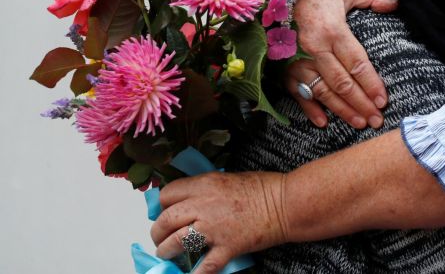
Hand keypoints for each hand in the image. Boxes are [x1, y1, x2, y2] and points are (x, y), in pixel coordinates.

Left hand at [151, 171, 287, 272]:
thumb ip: (206, 189)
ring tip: (168, 254)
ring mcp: (214, 228)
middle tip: (161, 236)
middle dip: (158, 231)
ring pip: (176, 242)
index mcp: (205, 184)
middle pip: (166, 220)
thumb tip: (190, 201)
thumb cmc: (264, 188)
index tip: (165, 211)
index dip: (162, 205)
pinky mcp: (227, 247)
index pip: (167, 194)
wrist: (286, 203)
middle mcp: (204, 205)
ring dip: (167, 250)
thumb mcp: (228, 179)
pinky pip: (204, 266)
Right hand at [287, 0, 397, 128]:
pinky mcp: (285, 66)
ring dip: (341, 110)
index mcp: (332, 30)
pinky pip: (297, 92)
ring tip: (359, 123)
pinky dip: (309, 109)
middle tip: (377, 120)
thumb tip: (395, 4)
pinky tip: (323, 123)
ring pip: (323, 91)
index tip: (383, 100)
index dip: (371, 83)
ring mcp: (297, 60)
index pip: (356, 63)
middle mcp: (314, 48)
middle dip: (361, 104)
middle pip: (342, 82)